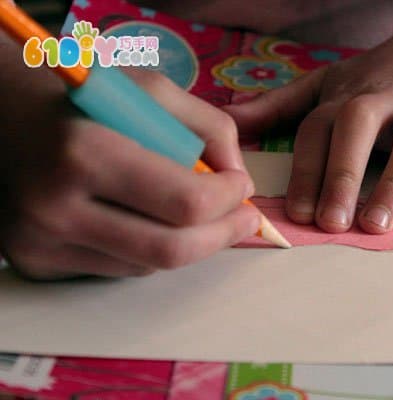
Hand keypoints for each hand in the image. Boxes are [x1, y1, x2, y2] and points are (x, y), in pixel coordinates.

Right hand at [0, 40, 259, 278]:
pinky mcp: (36, 264)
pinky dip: (148, 248)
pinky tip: (148, 220)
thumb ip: (208, 126)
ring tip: (198, 213)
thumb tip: (238, 177)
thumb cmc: (81, 98)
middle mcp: (56, 208)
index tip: (242, 186)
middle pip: (171, 250)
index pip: (184, 202)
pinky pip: (118, 269)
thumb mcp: (149, 89)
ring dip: (187, 242)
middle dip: (222, 235)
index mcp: (85, 153)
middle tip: (245, 219)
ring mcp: (41, 244)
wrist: (2, 119)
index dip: (229, 199)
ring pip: (148, 266)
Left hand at [226, 29, 392, 233]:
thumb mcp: (326, 83)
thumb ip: (279, 106)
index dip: (306, 172)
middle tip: (332, 223)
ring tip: (375, 224)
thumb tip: (229, 121)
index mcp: (346, 95)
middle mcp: (385, 97)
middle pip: (359, 129)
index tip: (298, 215)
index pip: (318, 131)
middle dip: (343, 176)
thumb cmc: (380, 77)